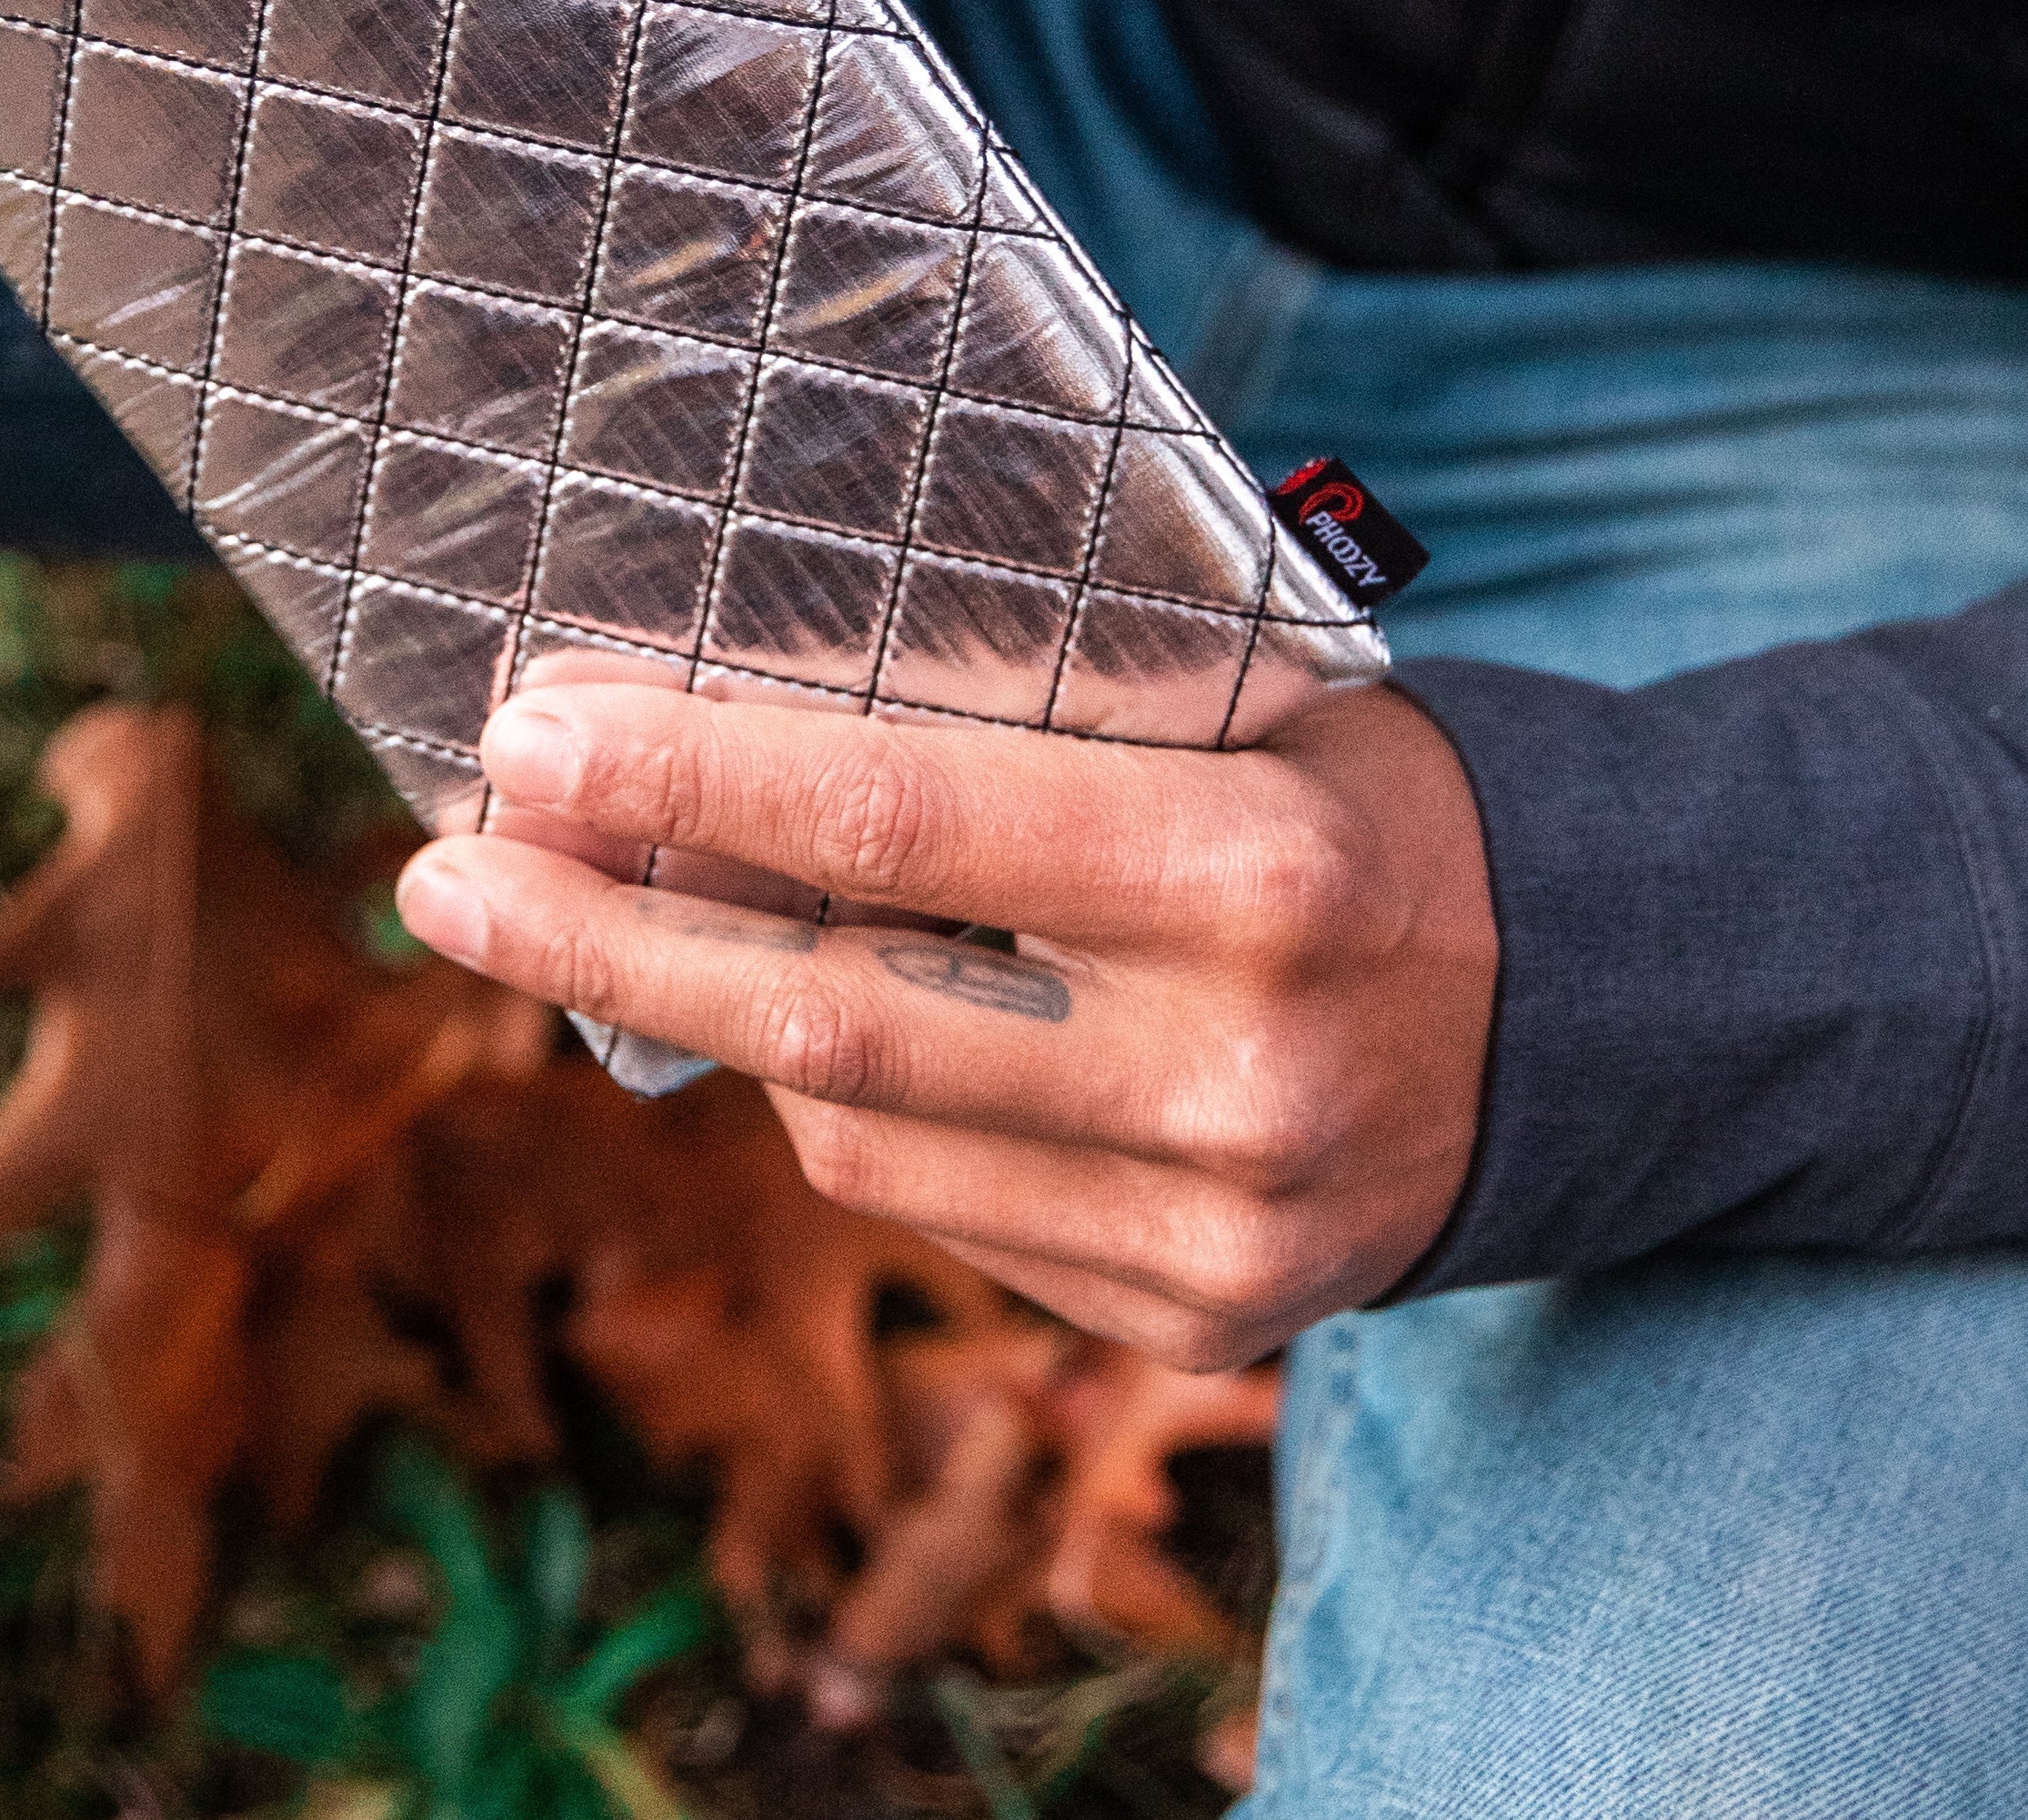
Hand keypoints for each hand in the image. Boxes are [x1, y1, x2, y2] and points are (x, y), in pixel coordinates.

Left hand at [393, 668, 1497, 1369]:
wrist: (1581, 1007)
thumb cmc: (1356, 791)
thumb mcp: (1221, 703)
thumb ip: (1003, 730)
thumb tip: (700, 737)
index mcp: (1257, 865)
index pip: (899, 830)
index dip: (683, 785)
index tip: (520, 740)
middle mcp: (1233, 1071)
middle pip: (827, 1020)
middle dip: (601, 935)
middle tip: (447, 869)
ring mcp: (1214, 1228)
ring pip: (856, 1134)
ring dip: (710, 1021)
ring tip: (614, 914)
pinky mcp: (1196, 1324)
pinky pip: (938, 1208)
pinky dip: (855, 1108)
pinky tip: (836, 1023)